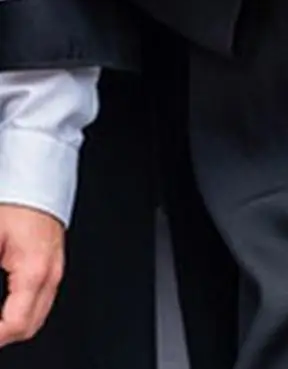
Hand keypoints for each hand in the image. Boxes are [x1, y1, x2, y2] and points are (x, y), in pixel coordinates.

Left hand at [0, 204, 63, 345]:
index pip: (14, 325)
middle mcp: (51, 273)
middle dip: (3, 335)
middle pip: (29, 327)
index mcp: (35, 271)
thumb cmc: (16, 204)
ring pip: (37, 317)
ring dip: (13, 326)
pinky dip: (21, 312)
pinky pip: (41, 301)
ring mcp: (56, 269)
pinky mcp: (54, 263)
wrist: (39, 179)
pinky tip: (5, 308)